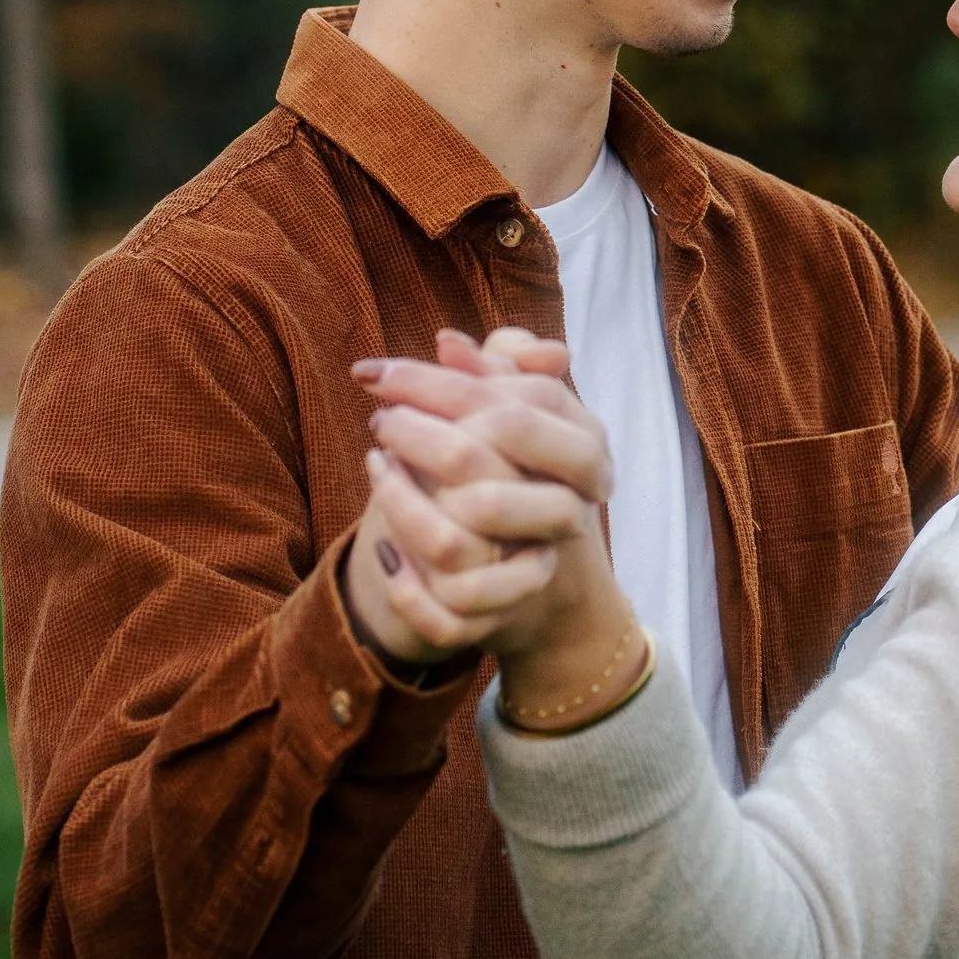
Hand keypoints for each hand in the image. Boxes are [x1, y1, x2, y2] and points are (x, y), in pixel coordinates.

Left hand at [342, 331, 605, 665]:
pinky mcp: (501, 616)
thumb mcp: (512, 420)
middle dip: (417, 431)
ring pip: (460, 531)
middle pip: (483, 453)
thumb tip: (448, 343)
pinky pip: (449, 606)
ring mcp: (536, 563)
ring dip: (400, 500)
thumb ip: (489, 375)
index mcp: (584, 445)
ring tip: (375, 465)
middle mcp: (569, 505)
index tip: (374, 372)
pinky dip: (407, 585)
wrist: (533, 584)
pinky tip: (382, 549)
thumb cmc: (517, 478)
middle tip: (379, 419)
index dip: (433, 380)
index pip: (511, 397)